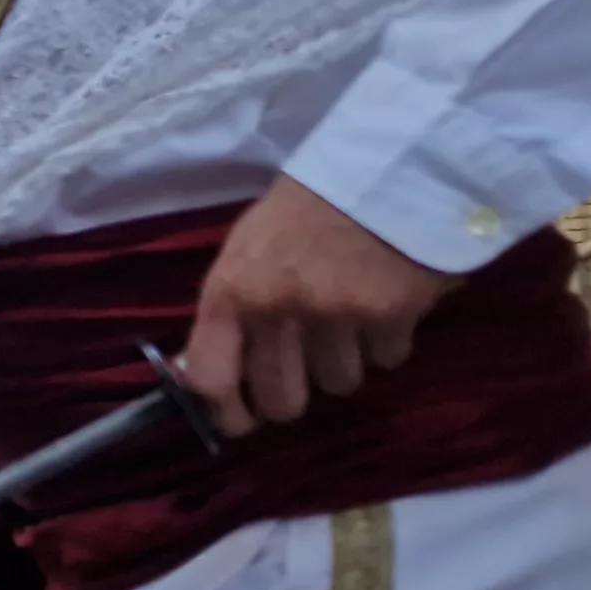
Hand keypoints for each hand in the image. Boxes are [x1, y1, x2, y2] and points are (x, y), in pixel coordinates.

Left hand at [176, 176, 454, 433]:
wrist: (385, 167)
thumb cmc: (306, 209)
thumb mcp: (247, 250)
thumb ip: (229, 311)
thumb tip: (198, 374)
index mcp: (232, 290)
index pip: (210, 378)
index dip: (225, 413)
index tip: (240, 422)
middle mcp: (278, 309)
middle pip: (283, 401)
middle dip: (294, 397)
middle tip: (305, 373)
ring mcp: (336, 315)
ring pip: (340, 384)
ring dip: (347, 362)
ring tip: (351, 315)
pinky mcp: (392, 315)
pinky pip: (388, 360)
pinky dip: (389, 341)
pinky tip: (386, 302)